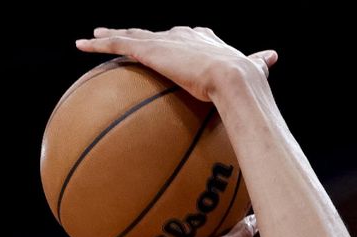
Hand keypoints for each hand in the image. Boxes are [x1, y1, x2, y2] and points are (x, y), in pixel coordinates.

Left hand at [75, 26, 277, 101]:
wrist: (236, 81)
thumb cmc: (248, 83)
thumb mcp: (253, 69)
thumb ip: (259, 62)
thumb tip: (274, 56)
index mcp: (205, 41)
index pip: (185, 37)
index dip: (176, 39)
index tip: (168, 41)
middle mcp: (182, 36)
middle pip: (154, 34)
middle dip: (139, 35)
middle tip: (124, 34)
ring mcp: (164, 42)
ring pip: (131, 37)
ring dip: (111, 36)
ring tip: (93, 37)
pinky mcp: (150, 50)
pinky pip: (117, 45)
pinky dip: (98, 44)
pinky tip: (81, 44)